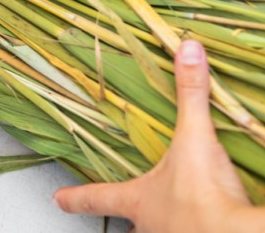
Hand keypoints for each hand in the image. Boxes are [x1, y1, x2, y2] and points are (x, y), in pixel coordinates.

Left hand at [53, 40, 252, 232]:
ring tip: (172, 216)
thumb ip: (191, 93)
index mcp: (140, 200)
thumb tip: (186, 49)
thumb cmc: (202, 195)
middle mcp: (152, 227)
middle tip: (121, 220)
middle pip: (130, 228)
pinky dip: (194, 227)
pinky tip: (206, 221)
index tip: (58, 199)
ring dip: (164, 225)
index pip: (99, 197)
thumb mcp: (195, 137)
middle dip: (128, 221)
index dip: (77, 196)